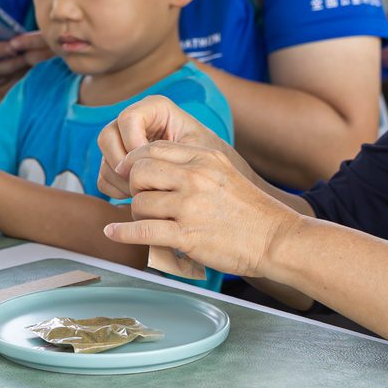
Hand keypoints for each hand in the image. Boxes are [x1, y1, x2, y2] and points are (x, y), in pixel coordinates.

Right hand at [96, 94, 223, 197]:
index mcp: (155, 108)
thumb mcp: (197, 152)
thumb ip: (168, 153)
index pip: (128, 118)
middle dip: (122, 165)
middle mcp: (134, 121)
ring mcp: (123, 144)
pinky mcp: (118, 165)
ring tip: (148, 193)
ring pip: (104, 160)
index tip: (152, 165)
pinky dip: (117, 191)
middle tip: (143, 183)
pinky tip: (142, 196)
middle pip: (107, 136)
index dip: (133, 143)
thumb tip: (130, 168)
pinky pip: (104, 178)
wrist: (211, 180)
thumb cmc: (210, 163)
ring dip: (121, 181)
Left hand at [102, 139, 300, 278]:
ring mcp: (189, 207)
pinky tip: (113, 233)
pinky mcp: (186, 235)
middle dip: (134, 187)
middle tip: (142, 199)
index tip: (133, 176)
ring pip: (139, 203)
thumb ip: (192, 164)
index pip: (152, 149)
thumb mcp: (222, 170)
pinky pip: (142, 231)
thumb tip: (155, 163)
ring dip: (137, 214)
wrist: (274, 238)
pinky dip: (123, 234)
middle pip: (139, 172)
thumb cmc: (248, 209)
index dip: (136, 162)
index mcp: (203, 158)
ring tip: (149, 221)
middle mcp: (194, 177)